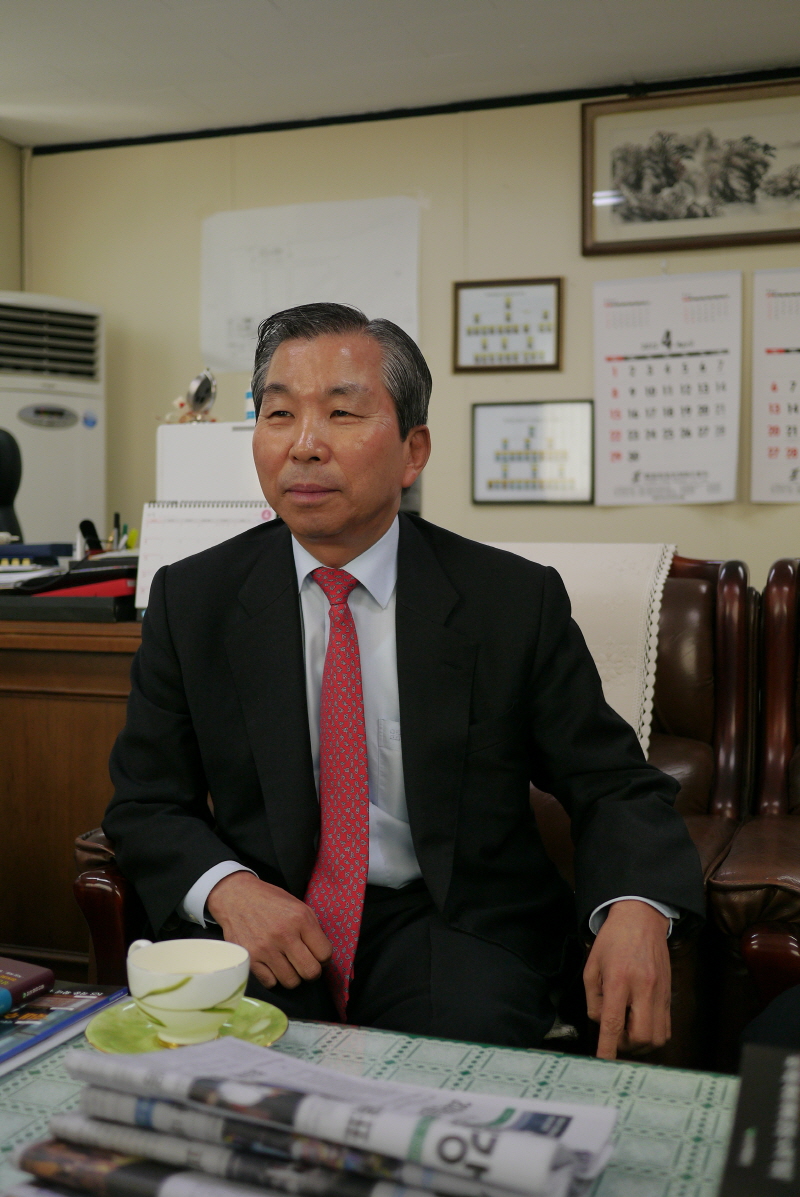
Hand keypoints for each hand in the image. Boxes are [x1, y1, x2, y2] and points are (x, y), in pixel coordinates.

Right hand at [206, 871, 331, 989]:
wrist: (236, 897)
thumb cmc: (270, 901)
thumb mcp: (297, 905)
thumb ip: (311, 929)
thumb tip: (322, 955)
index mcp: (300, 918)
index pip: (325, 953)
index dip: (324, 958)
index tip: (317, 956)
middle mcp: (284, 934)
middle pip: (310, 972)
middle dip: (311, 971)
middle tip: (305, 965)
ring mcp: (265, 948)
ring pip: (291, 981)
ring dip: (292, 976)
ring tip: (287, 964)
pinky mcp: (250, 958)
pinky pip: (270, 983)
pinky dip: (273, 977)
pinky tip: (272, 965)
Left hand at [583, 899, 670, 1059]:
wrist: (641, 919)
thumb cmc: (613, 940)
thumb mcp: (592, 965)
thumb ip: (593, 999)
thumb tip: (601, 1024)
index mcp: (619, 980)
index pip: (613, 1022)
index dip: (607, 1047)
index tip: (603, 1062)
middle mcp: (643, 988)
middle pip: (641, 1037)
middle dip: (625, 1046)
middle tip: (615, 1035)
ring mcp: (660, 993)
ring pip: (657, 1037)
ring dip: (640, 1043)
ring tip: (627, 1029)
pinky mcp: (669, 994)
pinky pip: (666, 1027)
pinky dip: (652, 1035)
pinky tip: (640, 1023)